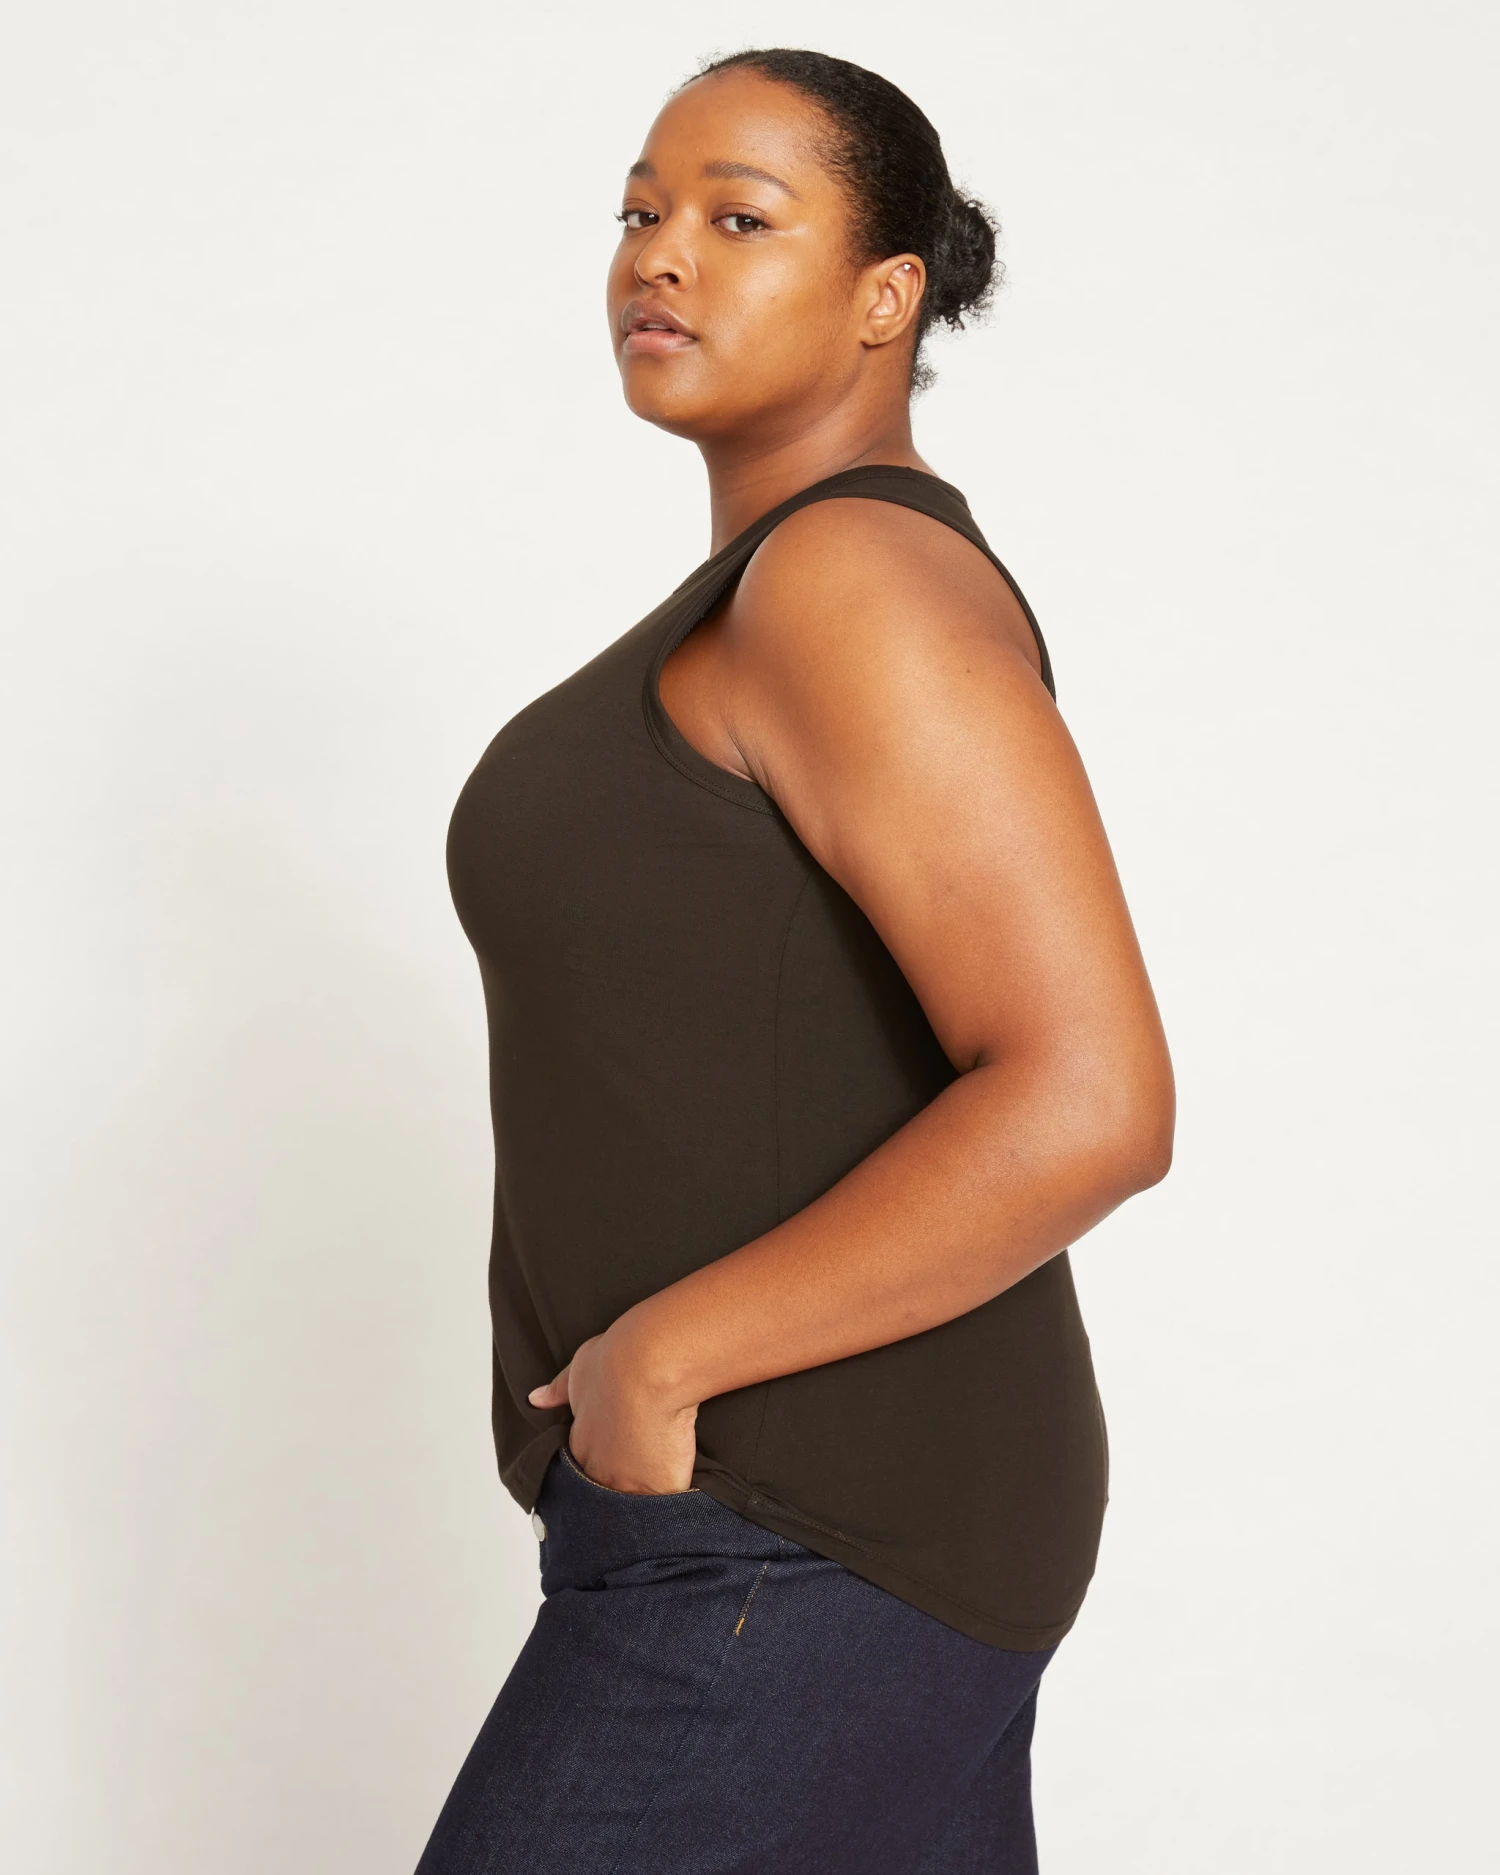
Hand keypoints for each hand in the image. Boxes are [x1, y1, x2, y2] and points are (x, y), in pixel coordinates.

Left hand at [528, 1316, 699, 1494]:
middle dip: (623, 1487)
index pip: (585, 1470)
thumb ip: (558, 1390)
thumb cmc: (614, 1364)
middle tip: (643, 1473)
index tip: (619, 1455)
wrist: (649, 1369)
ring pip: (638, 1504)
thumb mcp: (578, 1371)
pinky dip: (678, 1498)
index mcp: (581, 1447)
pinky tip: (686, 1490)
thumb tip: (535, 1398)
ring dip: (649, 1497)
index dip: (604, 1464)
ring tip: (665, 1488)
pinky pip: (670, 1503)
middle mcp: (600, 1472)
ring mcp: (631, 1485)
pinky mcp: (662, 1489)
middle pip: (610, 1492)